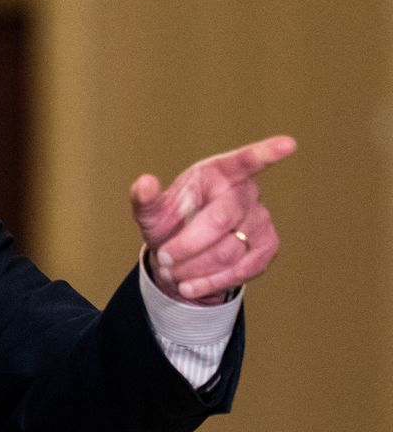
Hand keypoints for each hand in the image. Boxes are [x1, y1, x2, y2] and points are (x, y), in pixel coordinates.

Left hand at [129, 135, 292, 302]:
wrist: (180, 255)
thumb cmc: (172, 222)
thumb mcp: (152, 211)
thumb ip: (145, 198)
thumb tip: (144, 184)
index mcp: (219, 173)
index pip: (244, 160)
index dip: (266, 153)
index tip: (287, 144)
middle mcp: (245, 192)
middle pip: (220, 220)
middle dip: (187, 245)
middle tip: (163, 258)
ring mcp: (260, 219)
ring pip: (229, 250)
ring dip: (194, 268)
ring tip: (172, 272)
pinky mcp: (267, 247)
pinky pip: (242, 270)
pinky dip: (211, 282)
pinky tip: (190, 287)